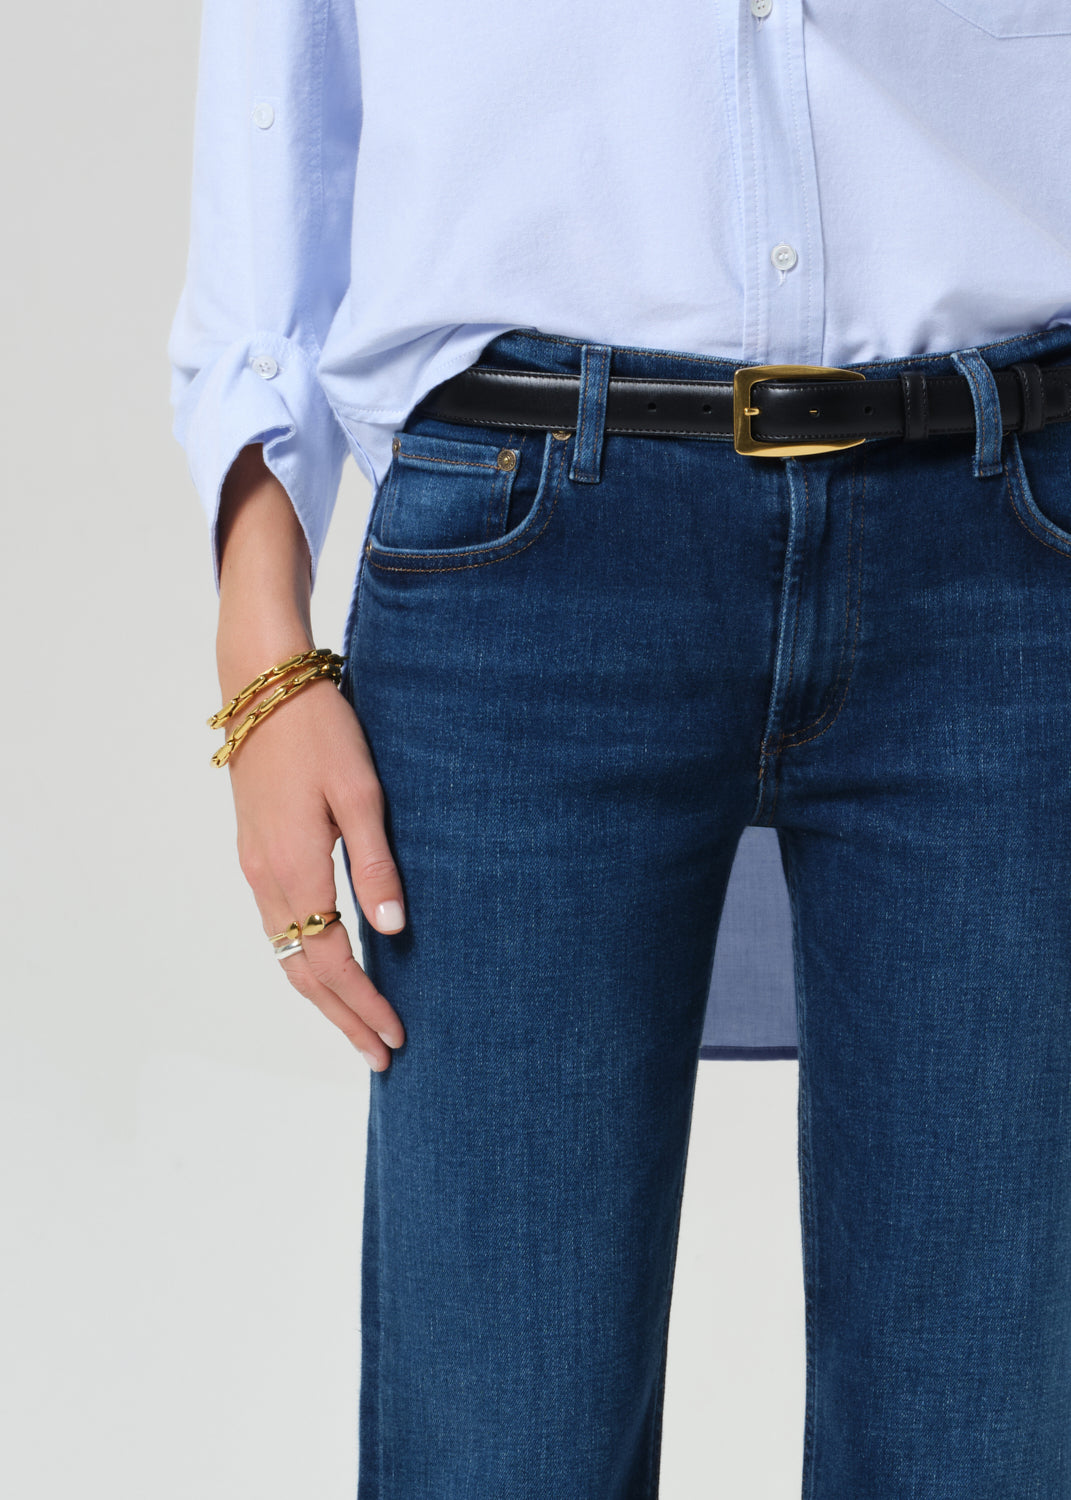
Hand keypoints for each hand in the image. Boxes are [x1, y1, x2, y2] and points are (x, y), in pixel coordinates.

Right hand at [224, 667, 406, 1071]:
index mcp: (294, 867)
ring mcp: (255, 866)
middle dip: (343, 1017)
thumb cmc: (320, 729)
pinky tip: (326, 968)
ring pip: (285, 953)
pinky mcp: (255, 851)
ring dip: (322, 997)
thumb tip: (394, 932)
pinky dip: (303, 962)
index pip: (331, 961)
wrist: (260, 684)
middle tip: (381, 1056)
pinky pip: (278, 927)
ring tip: (357, 1026)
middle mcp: (266, 877)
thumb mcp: (360, 792)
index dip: (364, 1003)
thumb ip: (376, 864)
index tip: (397, 1036)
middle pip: (302, 972)